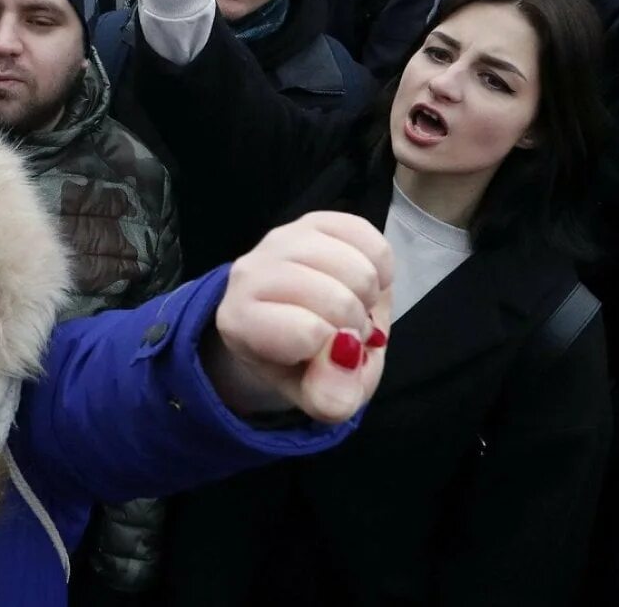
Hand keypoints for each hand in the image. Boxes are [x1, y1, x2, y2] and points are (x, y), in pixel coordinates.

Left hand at [207, 211, 393, 423]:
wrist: (301, 325)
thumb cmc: (305, 364)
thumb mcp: (320, 398)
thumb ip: (332, 395)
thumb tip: (344, 353)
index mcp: (239, 321)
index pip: (307, 332)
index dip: (334, 353)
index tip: (326, 357)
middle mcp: (249, 272)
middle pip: (335, 297)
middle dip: (356, 325)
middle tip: (344, 333)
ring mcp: (280, 239)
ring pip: (355, 266)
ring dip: (368, 296)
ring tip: (351, 309)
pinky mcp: (313, 220)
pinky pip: (366, 236)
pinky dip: (379, 267)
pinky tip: (361, 283)